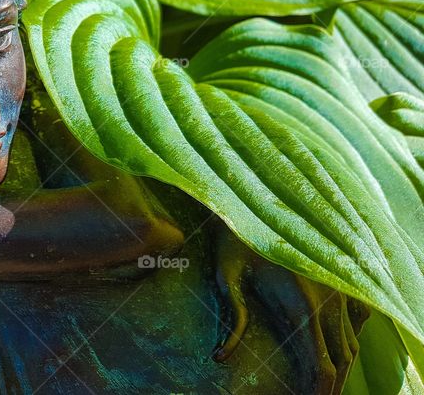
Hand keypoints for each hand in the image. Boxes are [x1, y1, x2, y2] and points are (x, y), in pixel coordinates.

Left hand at [212, 223, 369, 394]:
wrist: (254, 201)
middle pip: (342, 360)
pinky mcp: (337, 279)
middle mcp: (328, 299)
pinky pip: (356, 319)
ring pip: (350, 342)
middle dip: (331, 386)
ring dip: (340, 366)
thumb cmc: (234, 239)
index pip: (322, 363)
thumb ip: (232, 318)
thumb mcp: (225, 277)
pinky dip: (348, 340)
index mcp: (302, 304)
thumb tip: (221, 357)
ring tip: (322, 385)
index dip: (320, 389)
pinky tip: (334, 351)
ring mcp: (337, 289)